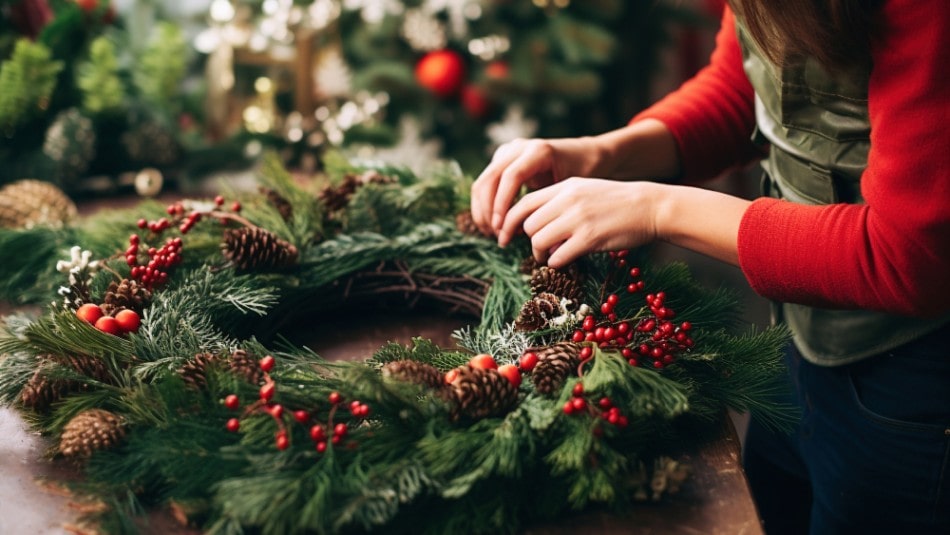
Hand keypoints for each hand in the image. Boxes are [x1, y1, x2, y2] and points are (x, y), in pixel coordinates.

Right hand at [470, 137, 601, 235]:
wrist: (582, 156)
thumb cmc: (580, 175)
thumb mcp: (569, 189)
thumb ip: (548, 206)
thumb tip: (534, 238)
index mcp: (538, 151)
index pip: (511, 176)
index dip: (502, 203)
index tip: (501, 227)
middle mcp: (518, 147)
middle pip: (489, 179)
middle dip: (488, 210)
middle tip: (495, 234)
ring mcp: (507, 152)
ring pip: (482, 182)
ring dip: (483, 210)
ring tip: (493, 233)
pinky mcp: (501, 160)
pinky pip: (484, 183)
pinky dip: (484, 205)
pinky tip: (493, 225)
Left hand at [497, 178, 662, 267]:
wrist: (650, 206)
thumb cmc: (617, 202)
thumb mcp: (585, 190)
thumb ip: (559, 201)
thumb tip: (533, 223)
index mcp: (565, 187)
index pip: (524, 203)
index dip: (510, 221)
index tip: (506, 235)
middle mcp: (568, 200)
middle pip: (529, 224)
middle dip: (529, 240)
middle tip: (540, 249)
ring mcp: (578, 219)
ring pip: (539, 240)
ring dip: (541, 253)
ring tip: (551, 256)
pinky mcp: (589, 238)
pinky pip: (558, 256)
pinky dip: (556, 262)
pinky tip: (565, 260)